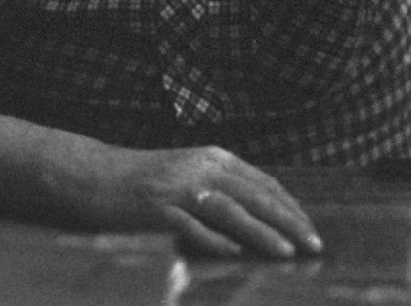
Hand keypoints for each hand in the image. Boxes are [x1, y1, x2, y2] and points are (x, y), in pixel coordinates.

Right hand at [85, 143, 322, 258]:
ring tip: (286, 252)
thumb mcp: (192, 175)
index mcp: (214, 158)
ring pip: (229, 209)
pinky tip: (233, 252)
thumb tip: (265, 215)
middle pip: (254, 194)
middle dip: (288, 221)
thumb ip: (224, 188)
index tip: (312, 229)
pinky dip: (213, 238)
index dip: (291, 207)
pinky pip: (190, 224)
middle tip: (314, 244)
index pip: (264, 183)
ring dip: (261, 231)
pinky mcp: (157, 207)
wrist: (96, 174)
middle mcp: (201, 167)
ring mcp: (179, 186)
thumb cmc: (148, 181)